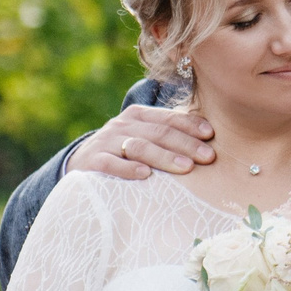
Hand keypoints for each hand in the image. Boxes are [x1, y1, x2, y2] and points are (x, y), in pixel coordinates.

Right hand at [66, 103, 216, 179]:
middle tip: (208, 157)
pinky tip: (145, 175)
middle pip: (158, 133)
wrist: (79, 164)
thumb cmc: (122, 153)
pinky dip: (128, 169)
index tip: (210, 135)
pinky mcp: (92, 162)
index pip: (167, 118)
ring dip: (165, 157)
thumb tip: (208, 141)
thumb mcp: (142, 138)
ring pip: (139, 147)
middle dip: (186, 144)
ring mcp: (106, 142)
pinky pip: (111, 164)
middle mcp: (122, 125)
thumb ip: (166, 137)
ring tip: (186, 167)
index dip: (189, 125)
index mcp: (137, 116)